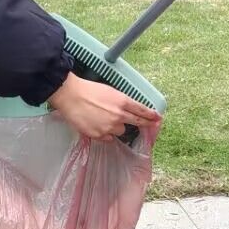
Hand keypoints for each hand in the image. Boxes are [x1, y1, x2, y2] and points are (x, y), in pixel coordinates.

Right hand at [48, 75, 163, 140]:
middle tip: (151, 124)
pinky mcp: (99, 135)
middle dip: (145, 123)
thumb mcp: (109, 91)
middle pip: (138, 122)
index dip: (151, 115)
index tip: (158, 118)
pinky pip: (108, 138)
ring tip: (104, 119)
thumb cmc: (87, 90)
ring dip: (116, 127)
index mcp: (122, 101)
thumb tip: (127, 110)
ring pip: (120, 131)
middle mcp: (118, 115)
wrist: (70, 96)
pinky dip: (105, 133)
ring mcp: (109, 127)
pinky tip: (97, 125)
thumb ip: (120, 102)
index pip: (142, 110)